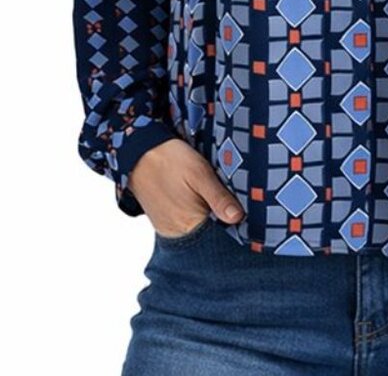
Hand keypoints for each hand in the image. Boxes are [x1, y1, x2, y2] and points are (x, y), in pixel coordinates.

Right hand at [127, 138, 245, 238]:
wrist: (139, 152)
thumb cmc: (170, 160)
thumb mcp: (200, 173)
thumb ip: (219, 197)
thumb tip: (238, 218)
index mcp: (189, 224)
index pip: (221, 235)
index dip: (236, 226)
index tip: (248, 214)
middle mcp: (178, 232)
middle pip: (210, 234)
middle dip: (224, 222)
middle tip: (237, 203)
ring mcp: (169, 228)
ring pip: (199, 228)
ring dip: (211, 218)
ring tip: (220, 200)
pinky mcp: (164, 221)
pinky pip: (187, 224)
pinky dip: (197, 215)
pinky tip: (204, 201)